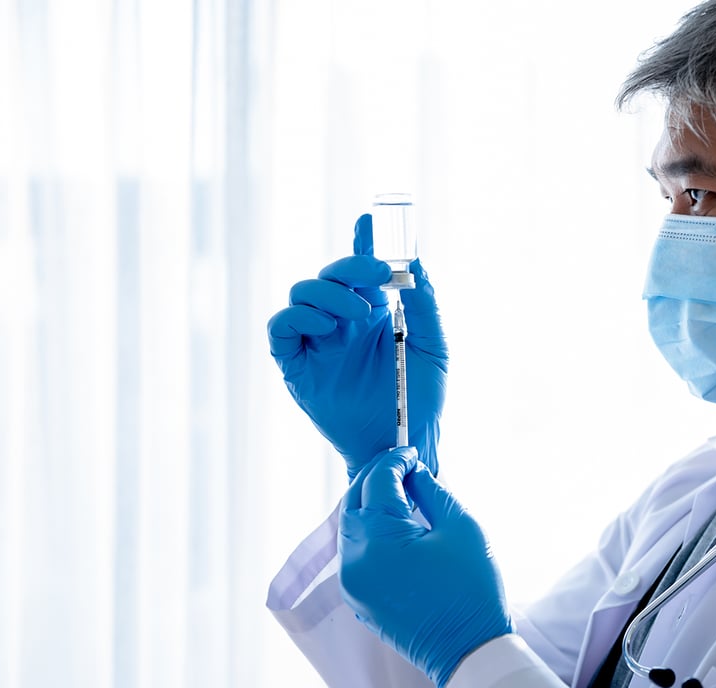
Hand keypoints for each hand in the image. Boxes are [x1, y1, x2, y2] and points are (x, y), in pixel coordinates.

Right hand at [267, 215, 447, 477]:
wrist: (402, 440)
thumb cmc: (420, 397)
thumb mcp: (434, 348)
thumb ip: (426, 307)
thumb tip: (416, 265)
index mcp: (373, 312)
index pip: (361, 268)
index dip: (362, 242)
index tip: (371, 220)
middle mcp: (341, 321)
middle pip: (329, 275)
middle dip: (350, 265)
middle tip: (380, 273)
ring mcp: (317, 342)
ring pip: (302, 295)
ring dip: (328, 293)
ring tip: (357, 313)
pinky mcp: (296, 366)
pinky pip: (280, 330)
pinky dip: (297, 318)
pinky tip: (326, 326)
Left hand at [338, 447, 512, 687]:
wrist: (469, 650)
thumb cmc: (472, 587)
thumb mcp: (460, 526)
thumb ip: (431, 491)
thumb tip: (414, 474)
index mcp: (379, 538)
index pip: (377, 481)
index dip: (395, 460)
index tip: (413, 453)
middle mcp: (355, 560)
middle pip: (353, 501)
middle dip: (376, 478)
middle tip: (404, 467)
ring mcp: (352, 582)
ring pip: (349, 527)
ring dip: (369, 504)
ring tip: (401, 494)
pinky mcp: (358, 598)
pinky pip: (355, 553)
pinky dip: (369, 532)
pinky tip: (394, 526)